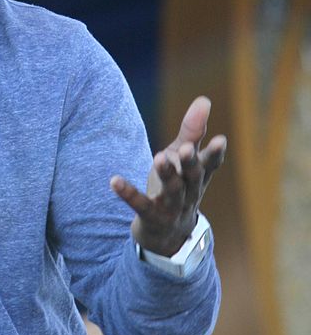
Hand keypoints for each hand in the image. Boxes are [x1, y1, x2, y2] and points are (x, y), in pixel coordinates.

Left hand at [110, 96, 226, 255]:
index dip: (215, 154)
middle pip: (193, 178)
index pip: (210, 165)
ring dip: (167, 174)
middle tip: (186, 148)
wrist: (167, 235)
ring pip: (172, 191)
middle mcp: (189, 193)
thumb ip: (192, 132)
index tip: (220, 139)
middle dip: (190, 163)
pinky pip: (140, 205)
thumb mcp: (183, 159)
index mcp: (198, 177)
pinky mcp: (151, 218)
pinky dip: (128, 193)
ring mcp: (171, 208)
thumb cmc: (178, 188)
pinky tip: (114, 180)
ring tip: (158, 157)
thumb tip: (204, 99)